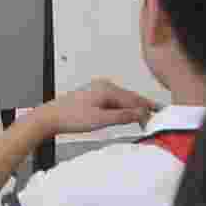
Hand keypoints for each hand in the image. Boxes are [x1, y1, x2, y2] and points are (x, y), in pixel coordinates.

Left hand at [37, 78, 157, 137]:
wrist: (49, 118)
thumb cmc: (69, 117)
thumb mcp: (100, 120)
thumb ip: (122, 116)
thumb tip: (140, 114)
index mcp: (106, 88)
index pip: (133, 99)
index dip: (146, 109)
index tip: (156, 115)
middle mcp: (102, 85)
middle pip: (129, 97)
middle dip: (141, 108)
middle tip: (154, 117)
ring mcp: (96, 89)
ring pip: (121, 99)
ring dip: (131, 108)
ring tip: (142, 117)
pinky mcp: (91, 96)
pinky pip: (112, 100)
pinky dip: (121, 108)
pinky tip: (124, 114)